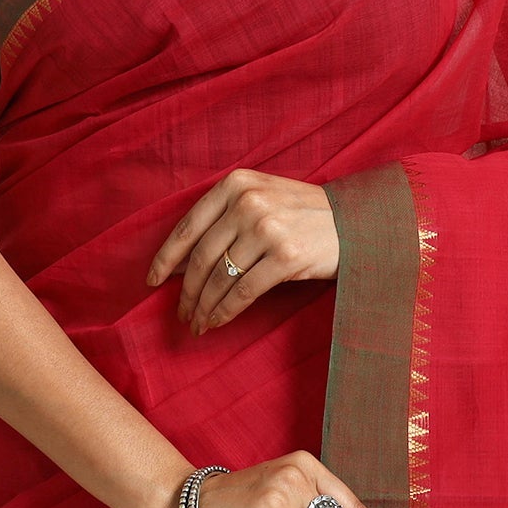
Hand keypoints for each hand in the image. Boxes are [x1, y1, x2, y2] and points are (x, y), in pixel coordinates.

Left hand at [145, 168, 338, 334]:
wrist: (355, 222)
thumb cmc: (303, 214)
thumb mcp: (262, 197)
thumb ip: (224, 216)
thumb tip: (179, 262)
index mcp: (237, 183)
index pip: (189, 226)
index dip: (166, 259)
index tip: (151, 281)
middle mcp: (249, 202)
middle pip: (202, 257)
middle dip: (186, 291)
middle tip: (180, 314)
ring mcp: (268, 228)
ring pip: (220, 278)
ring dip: (204, 306)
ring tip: (197, 323)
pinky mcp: (285, 256)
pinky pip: (243, 292)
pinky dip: (225, 311)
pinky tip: (216, 322)